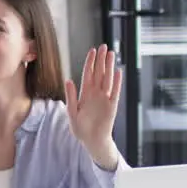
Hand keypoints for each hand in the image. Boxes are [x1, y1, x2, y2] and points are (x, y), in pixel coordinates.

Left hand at [65, 44, 122, 158]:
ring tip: (111, 54)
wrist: (92, 141)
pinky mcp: (112, 106)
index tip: (92, 50)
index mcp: (84, 93)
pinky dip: (116, 83)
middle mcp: (95, 94)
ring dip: (109, 67)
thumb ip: (71, 96)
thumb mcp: (72, 112)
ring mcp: (104, 99)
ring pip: (107, 79)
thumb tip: (68, 80)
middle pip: (99, 73)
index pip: (87, 74)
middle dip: (101, 60)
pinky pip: (115, 92)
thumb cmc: (80, 128)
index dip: (90, 62)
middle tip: (104, 46)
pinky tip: (118, 72)